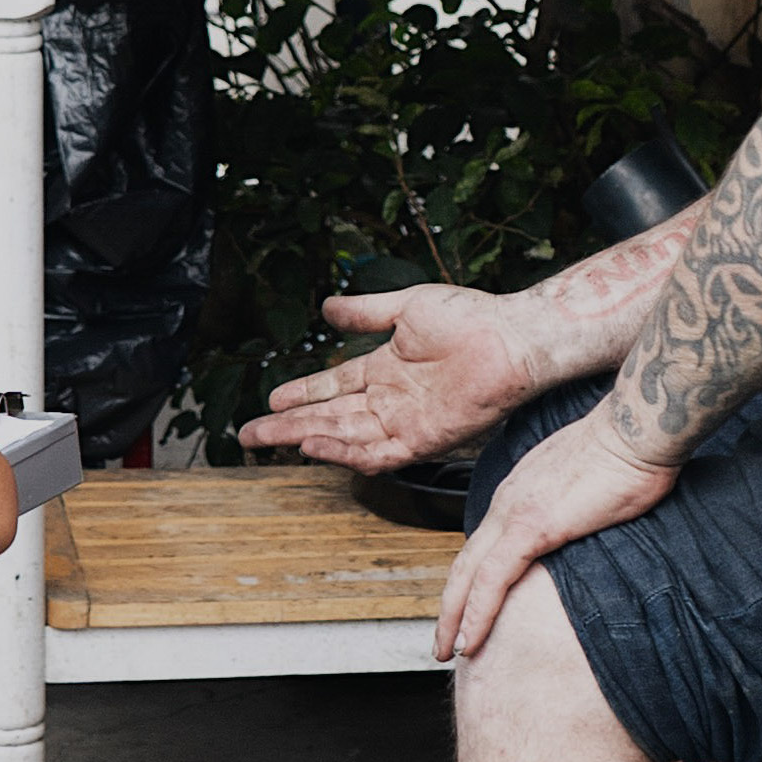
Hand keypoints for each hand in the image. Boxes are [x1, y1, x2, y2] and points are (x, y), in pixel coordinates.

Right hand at [239, 284, 541, 473]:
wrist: (512, 336)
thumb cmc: (471, 317)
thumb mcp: (406, 307)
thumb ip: (364, 312)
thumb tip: (326, 308)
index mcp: (385, 369)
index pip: (332, 387)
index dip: (300, 394)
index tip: (269, 398)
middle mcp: (391, 400)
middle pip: (329, 418)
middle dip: (287, 426)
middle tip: (250, 434)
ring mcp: (406, 422)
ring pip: (345, 438)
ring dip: (308, 439)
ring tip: (273, 438)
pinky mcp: (424, 440)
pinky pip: (378, 454)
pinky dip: (344, 453)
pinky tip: (314, 446)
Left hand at [432, 399, 675, 661]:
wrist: (638, 429)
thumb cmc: (629, 454)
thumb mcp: (588, 484)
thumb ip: (573, 509)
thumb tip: (580, 529)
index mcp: (519, 491)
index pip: (483, 545)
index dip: (469, 582)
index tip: (466, 610)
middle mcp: (507, 501)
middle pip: (465, 563)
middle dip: (450, 607)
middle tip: (444, 642)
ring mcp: (515, 513)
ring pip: (469, 576)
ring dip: (455, 619)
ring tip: (449, 652)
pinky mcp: (532, 526)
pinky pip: (492, 579)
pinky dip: (477, 613)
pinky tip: (470, 640)